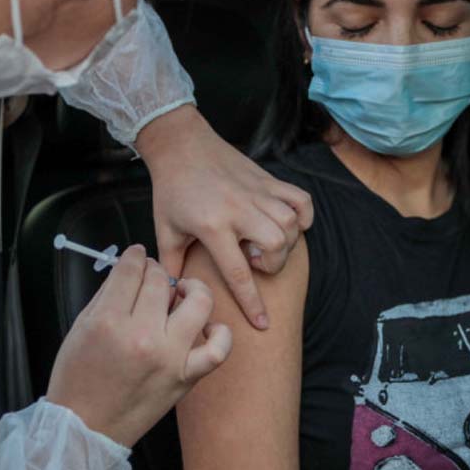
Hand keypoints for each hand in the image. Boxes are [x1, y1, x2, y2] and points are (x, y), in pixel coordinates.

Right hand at [46, 245, 230, 446]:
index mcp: (109, 322)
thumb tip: (131, 271)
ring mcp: (170, 358)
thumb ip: (107, 295)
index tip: (137, 256)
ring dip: (192, 289)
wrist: (87, 429)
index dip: (135, 256)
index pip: (132, 269)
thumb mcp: (80, 327)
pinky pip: (219, 349)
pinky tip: (207, 327)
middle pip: (161, 281)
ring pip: (199, 302)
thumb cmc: (78, 380)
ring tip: (182, 293)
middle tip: (152, 277)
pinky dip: (220, 333)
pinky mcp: (186, 377)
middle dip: (156, 270)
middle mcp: (142, 337)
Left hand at [136, 105, 313, 329]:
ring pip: (291, 223)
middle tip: (255, 260)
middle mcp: (239, 209)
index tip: (263, 323)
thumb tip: (174, 293)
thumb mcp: (165, 229)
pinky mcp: (268, 180)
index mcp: (212, 225)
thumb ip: (171, 264)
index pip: (238, 272)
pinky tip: (290, 223)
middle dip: (273, 263)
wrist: (181, 146)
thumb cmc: (171, 189)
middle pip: (276, 244)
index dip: (252, 303)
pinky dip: (304, 216)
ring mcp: (257, 192)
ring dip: (286, 241)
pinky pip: (301, 200)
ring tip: (265, 242)